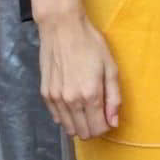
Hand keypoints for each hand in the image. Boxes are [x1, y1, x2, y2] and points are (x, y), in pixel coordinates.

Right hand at [38, 9, 121, 137]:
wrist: (62, 27)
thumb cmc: (90, 44)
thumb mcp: (110, 67)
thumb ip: (114, 97)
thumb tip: (113, 122)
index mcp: (90, 95)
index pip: (98, 129)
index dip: (106, 126)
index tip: (108, 116)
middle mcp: (71, 101)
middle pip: (84, 132)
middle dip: (94, 128)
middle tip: (98, 113)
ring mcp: (56, 98)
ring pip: (68, 128)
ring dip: (79, 124)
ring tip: (85, 109)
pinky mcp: (45, 93)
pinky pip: (56, 118)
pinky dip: (66, 117)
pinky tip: (72, 104)